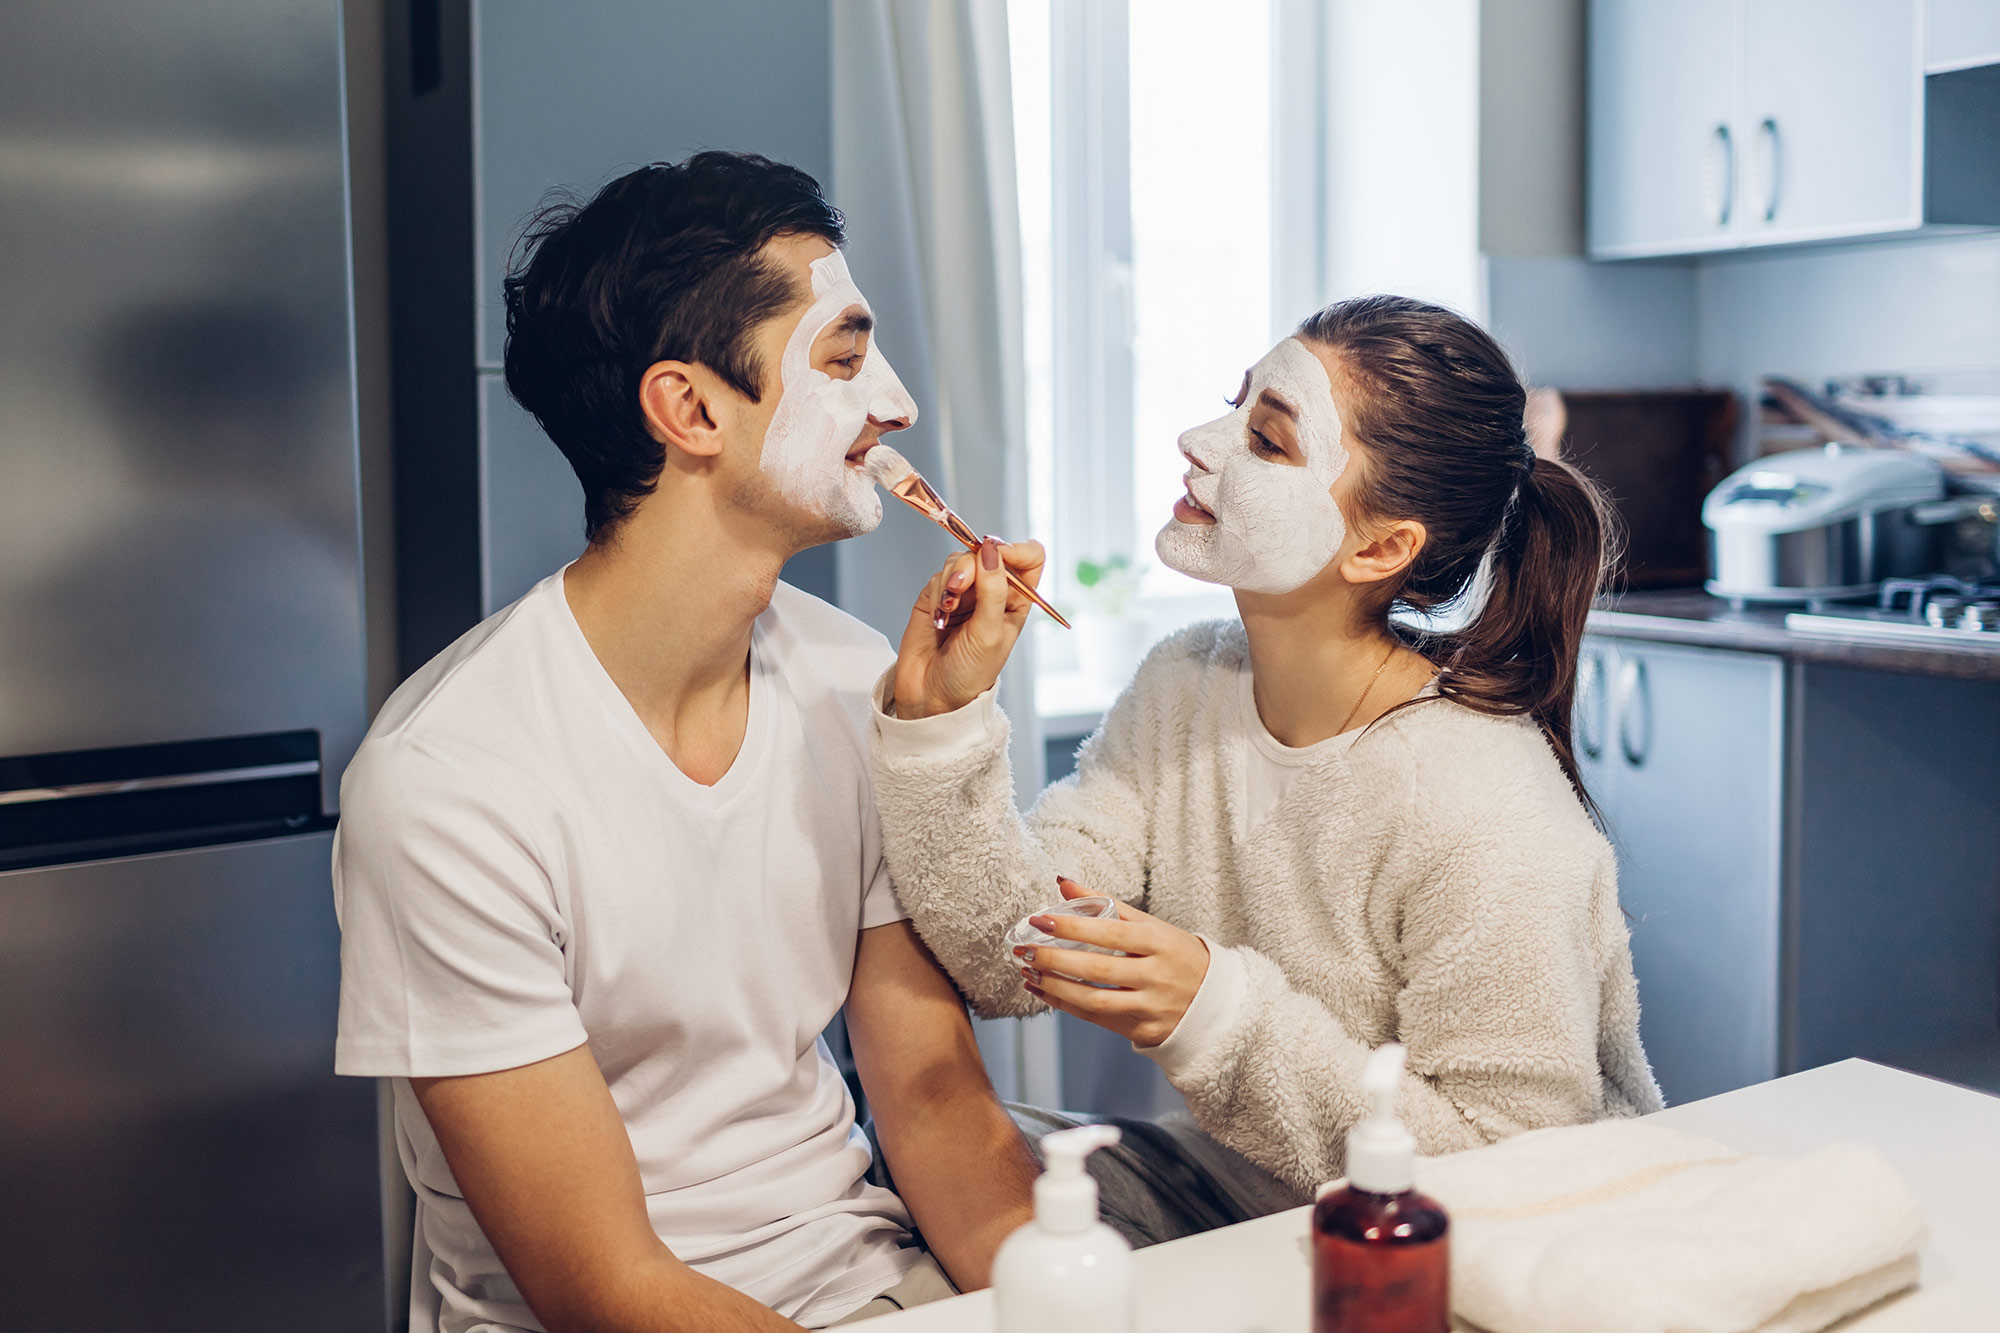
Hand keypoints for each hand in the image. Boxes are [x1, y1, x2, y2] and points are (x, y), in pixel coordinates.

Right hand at [891, 536, 1046, 718]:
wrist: (932, 696)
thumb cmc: (970, 674)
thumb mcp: (990, 633)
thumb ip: (992, 589)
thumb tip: (990, 549)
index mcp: (1017, 601)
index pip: (1029, 558)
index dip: (1015, 550)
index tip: (996, 556)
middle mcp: (992, 592)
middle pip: (988, 552)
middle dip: (972, 565)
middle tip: (960, 587)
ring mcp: (965, 592)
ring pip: (960, 559)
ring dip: (952, 579)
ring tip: (947, 609)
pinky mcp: (938, 596)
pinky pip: (939, 575)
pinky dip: (937, 590)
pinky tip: (938, 615)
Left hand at [1014, 877, 1209, 1047]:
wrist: (1214, 1001)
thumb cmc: (1176, 955)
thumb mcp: (1151, 925)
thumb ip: (1106, 904)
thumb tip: (1063, 882)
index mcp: (1160, 941)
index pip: (1110, 933)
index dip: (1073, 927)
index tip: (1040, 920)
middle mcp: (1156, 975)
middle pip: (1098, 969)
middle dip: (1055, 960)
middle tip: (1024, 949)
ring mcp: (1151, 1006)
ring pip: (1095, 1000)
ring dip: (1056, 987)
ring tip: (1028, 972)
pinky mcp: (1144, 1030)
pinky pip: (1097, 1020)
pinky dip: (1066, 1006)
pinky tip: (1043, 991)